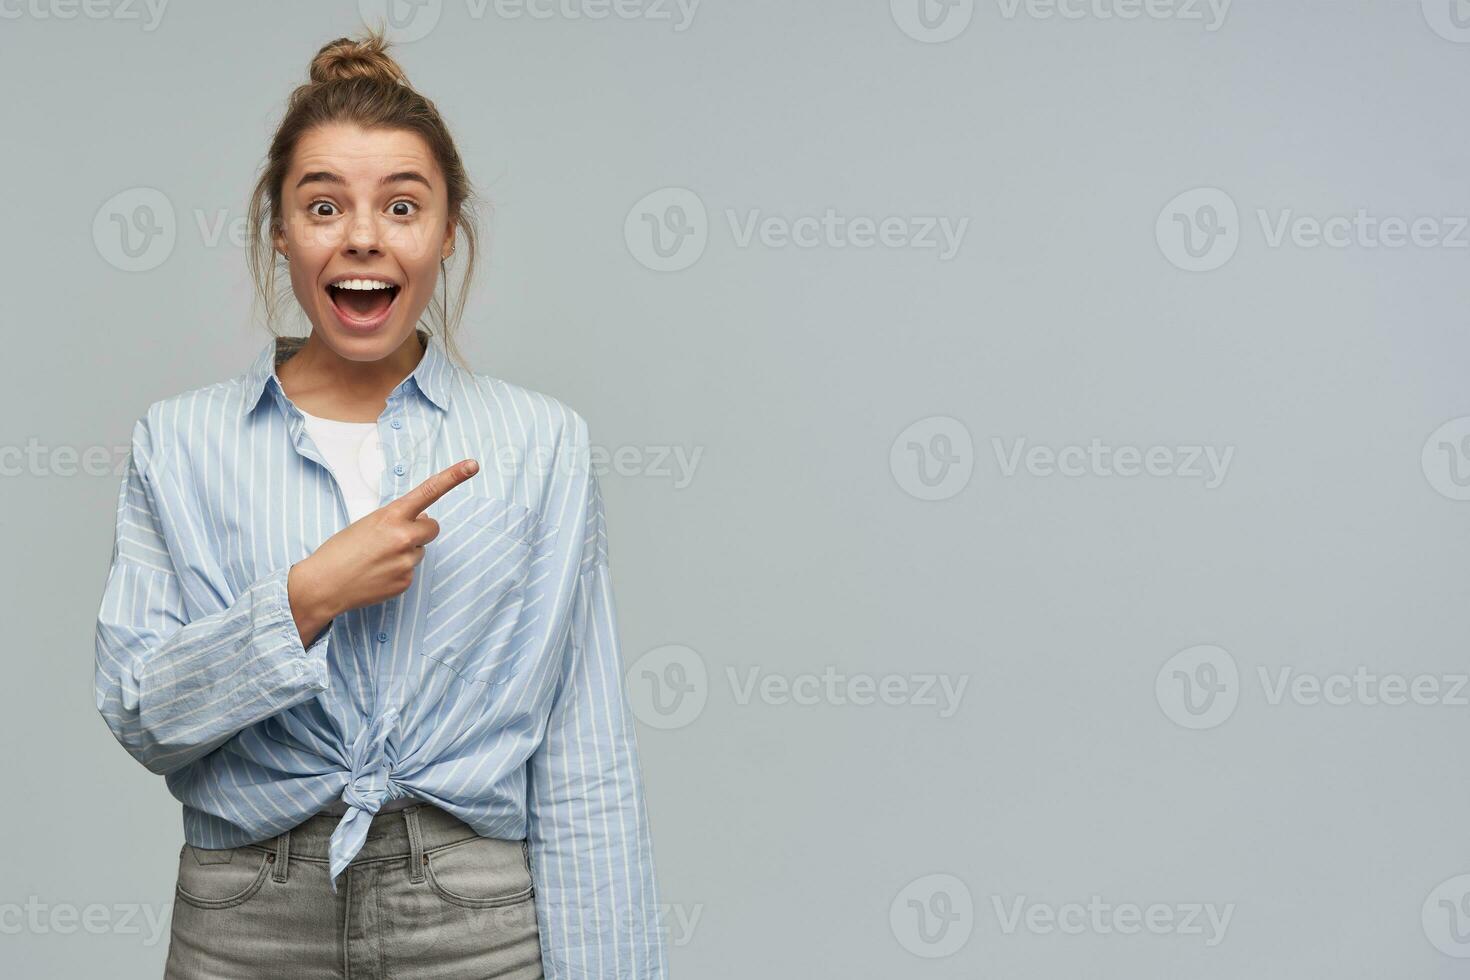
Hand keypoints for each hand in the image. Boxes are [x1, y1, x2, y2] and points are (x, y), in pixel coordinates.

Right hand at [287, 458, 480, 644]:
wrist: (323, 584)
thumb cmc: (341, 550)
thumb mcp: (368, 523)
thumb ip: (397, 519)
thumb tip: (422, 524)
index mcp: (391, 516)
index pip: (429, 491)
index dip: (453, 476)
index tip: (473, 465)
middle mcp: (404, 537)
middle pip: (433, 527)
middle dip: (420, 530)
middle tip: (393, 537)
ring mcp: (407, 561)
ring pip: (420, 550)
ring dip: (406, 551)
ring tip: (377, 558)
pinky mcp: (406, 581)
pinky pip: (411, 570)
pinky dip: (398, 570)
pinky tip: (377, 573)